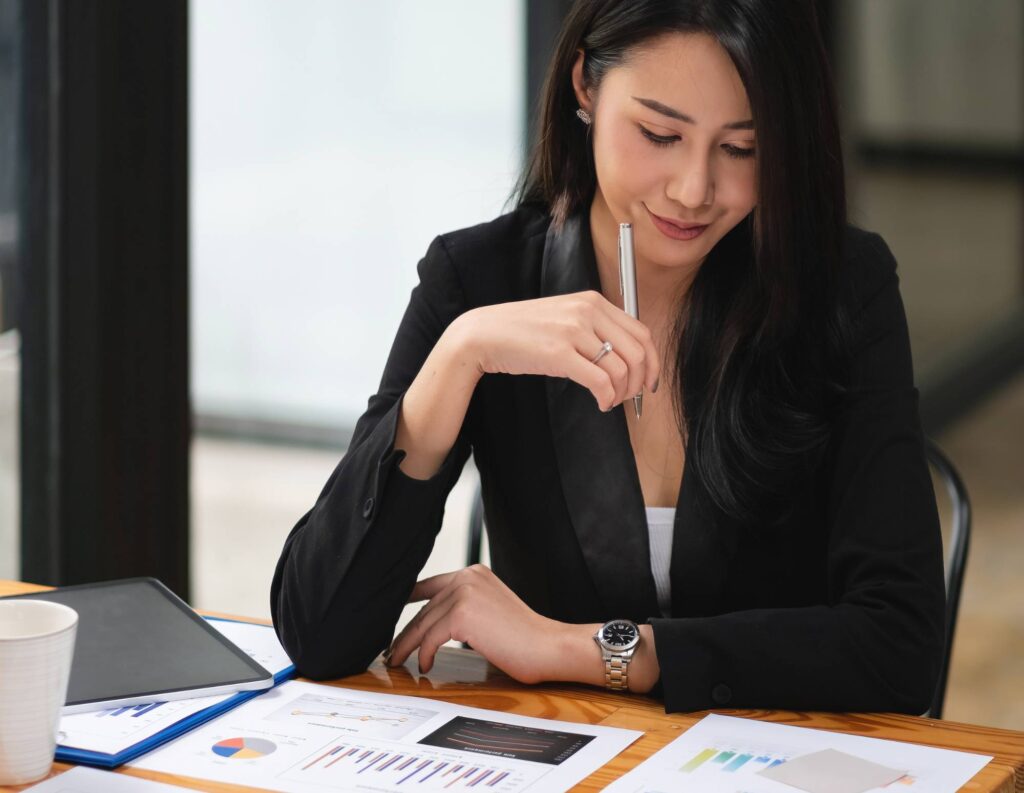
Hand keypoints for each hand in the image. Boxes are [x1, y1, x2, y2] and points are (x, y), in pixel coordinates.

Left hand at [385, 565, 561, 683]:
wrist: (548, 646)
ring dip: (407, 645)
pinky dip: (424, 654)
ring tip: (398, 660)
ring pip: (422, 623)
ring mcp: (464, 593)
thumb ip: (466, 609)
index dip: (406, 599)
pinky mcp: (462, 614)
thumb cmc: (526, 638)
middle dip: (405, 632)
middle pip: (424, 608)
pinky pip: (430, 637)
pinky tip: (426, 665)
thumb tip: (435, 626)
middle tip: (392, 650)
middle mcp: (467, 577)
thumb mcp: (491, 611)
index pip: (430, 584)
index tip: (389, 613)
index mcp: (474, 572)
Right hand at [454, 290, 660, 411]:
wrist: (484, 334)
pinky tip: (600, 403)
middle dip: (639, 382)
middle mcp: (587, 312)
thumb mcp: (565, 317)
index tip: (649, 381)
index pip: (642, 332)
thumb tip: (625, 358)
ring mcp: (573, 331)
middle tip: (629, 398)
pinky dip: (606, 398)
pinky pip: (600, 381)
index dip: (653, 362)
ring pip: (622, 369)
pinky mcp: (559, 353)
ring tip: (609, 401)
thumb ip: (594, 329)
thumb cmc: (523, 331)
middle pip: (638, 352)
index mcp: (593, 302)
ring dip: (621, 393)